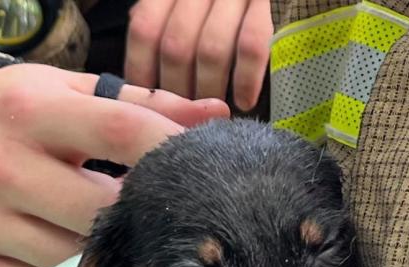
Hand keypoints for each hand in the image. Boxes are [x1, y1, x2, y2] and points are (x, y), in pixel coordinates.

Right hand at [0, 64, 229, 266]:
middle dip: (142, 221)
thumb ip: (138, 104)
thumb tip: (214, 117)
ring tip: (129, 251)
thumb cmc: (7, 115)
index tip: (205, 175)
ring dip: (109, 260)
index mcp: (28, 108)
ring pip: (73, 259)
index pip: (121, 130)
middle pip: (101, 211)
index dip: (172, 152)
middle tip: (170, 227)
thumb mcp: (62, 91)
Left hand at [125, 0, 272, 111]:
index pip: (145, 29)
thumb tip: (140, 65)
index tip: (149, 100)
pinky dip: (246, 79)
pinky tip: (244, 101)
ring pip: (211, 51)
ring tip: (211, 111)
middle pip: (177, 47)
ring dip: (209, 89)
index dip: (142, 69)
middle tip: (184, 113)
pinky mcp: (268, 2)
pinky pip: (252, 46)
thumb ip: (160, 17)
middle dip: (178, 90)